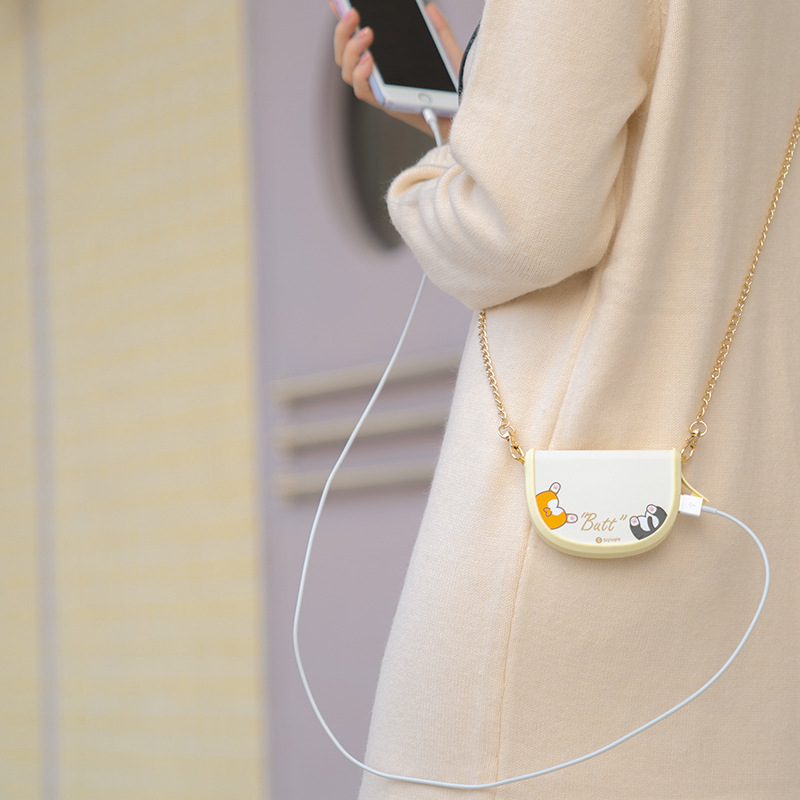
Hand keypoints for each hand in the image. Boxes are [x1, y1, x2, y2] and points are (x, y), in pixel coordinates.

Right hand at [331, 2, 461, 139]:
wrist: (468, 111)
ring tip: (367, 34)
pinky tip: (370, 60)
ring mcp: (381, 92)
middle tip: (354, 13)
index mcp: (387, 63)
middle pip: (344, 56)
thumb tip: (429, 8)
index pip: (356, 41)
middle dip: (343, 32)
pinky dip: (362, 74)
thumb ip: (438, 30)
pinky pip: (363, 92)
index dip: (343, 23)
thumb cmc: (457, 87)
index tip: (338, 2)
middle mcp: (378, 78)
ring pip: (348, 73)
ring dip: (351, 51)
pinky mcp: (387, 106)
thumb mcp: (448, 52)